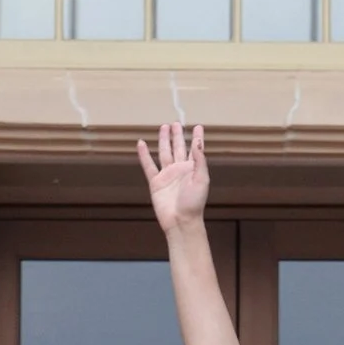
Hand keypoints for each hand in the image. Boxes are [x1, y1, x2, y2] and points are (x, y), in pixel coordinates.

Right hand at [137, 118, 209, 236]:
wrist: (180, 221)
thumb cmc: (194, 203)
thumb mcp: (201, 180)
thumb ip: (199, 160)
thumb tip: (198, 143)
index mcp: (193, 169)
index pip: (195, 149)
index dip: (197, 138)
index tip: (198, 127)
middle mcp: (180, 170)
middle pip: (178, 147)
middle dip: (177, 135)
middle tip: (176, 123)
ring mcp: (167, 175)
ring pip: (164, 153)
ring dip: (164, 140)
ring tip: (163, 127)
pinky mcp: (155, 182)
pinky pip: (148, 165)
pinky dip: (144, 155)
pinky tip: (141, 144)